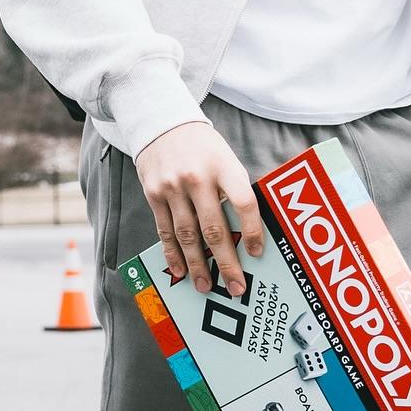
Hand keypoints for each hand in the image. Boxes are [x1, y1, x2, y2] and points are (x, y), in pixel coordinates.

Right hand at [135, 122, 263, 298]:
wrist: (162, 124)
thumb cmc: (203, 147)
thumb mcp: (226, 159)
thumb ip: (235, 190)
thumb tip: (248, 234)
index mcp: (223, 167)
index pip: (244, 203)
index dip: (253, 231)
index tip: (257, 254)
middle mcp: (197, 178)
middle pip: (214, 228)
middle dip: (226, 262)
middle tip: (235, 287)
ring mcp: (173, 187)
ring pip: (187, 235)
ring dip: (198, 265)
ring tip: (206, 286)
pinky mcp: (154, 194)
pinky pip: (165, 230)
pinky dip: (173, 254)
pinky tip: (180, 271)